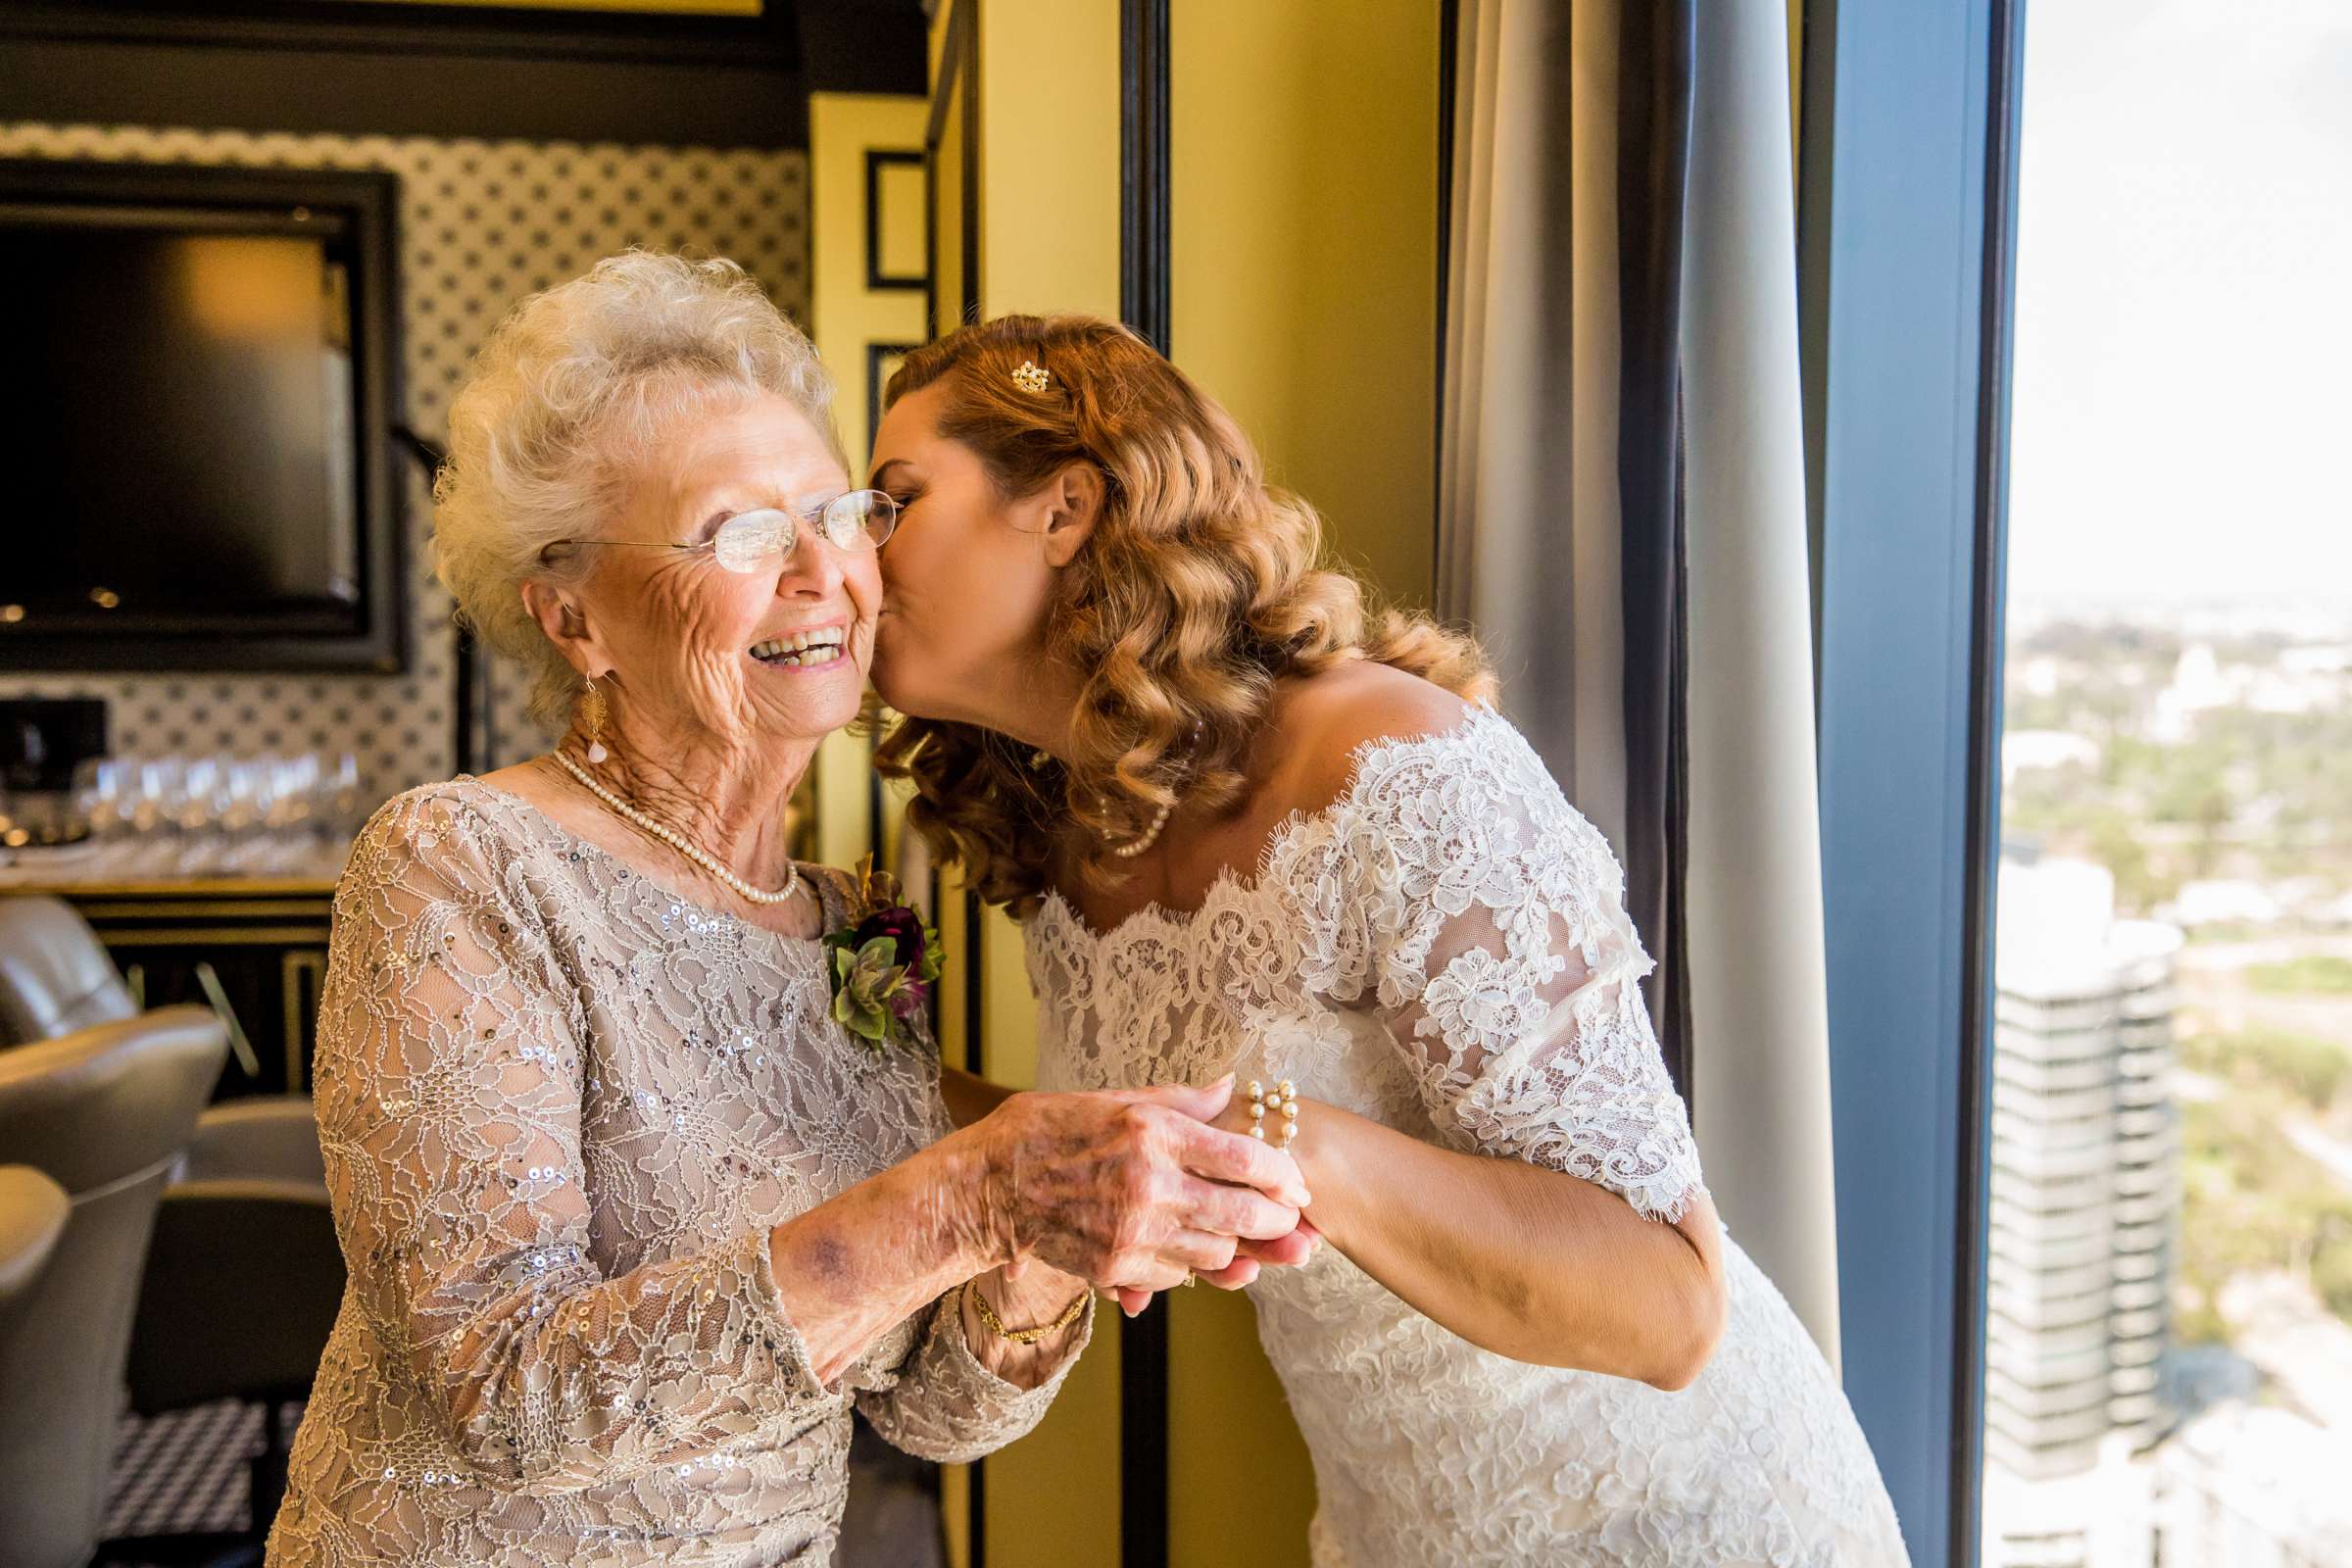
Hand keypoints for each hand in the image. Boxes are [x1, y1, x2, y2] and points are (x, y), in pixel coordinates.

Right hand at [969, 1075, 1308, 1303]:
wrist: (990, 1184)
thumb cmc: (1051, 1129)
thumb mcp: (1116, 1098)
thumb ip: (1180, 1100)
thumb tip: (1230, 1088)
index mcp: (1155, 1134)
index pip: (1245, 1159)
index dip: (1284, 1175)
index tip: (1297, 1183)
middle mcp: (1150, 1185)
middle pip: (1244, 1214)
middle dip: (1278, 1221)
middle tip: (1291, 1220)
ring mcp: (1134, 1232)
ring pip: (1216, 1253)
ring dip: (1237, 1247)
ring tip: (1243, 1235)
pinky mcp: (1116, 1267)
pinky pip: (1177, 1276)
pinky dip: (1190, 1265)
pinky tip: (1189, 1249)